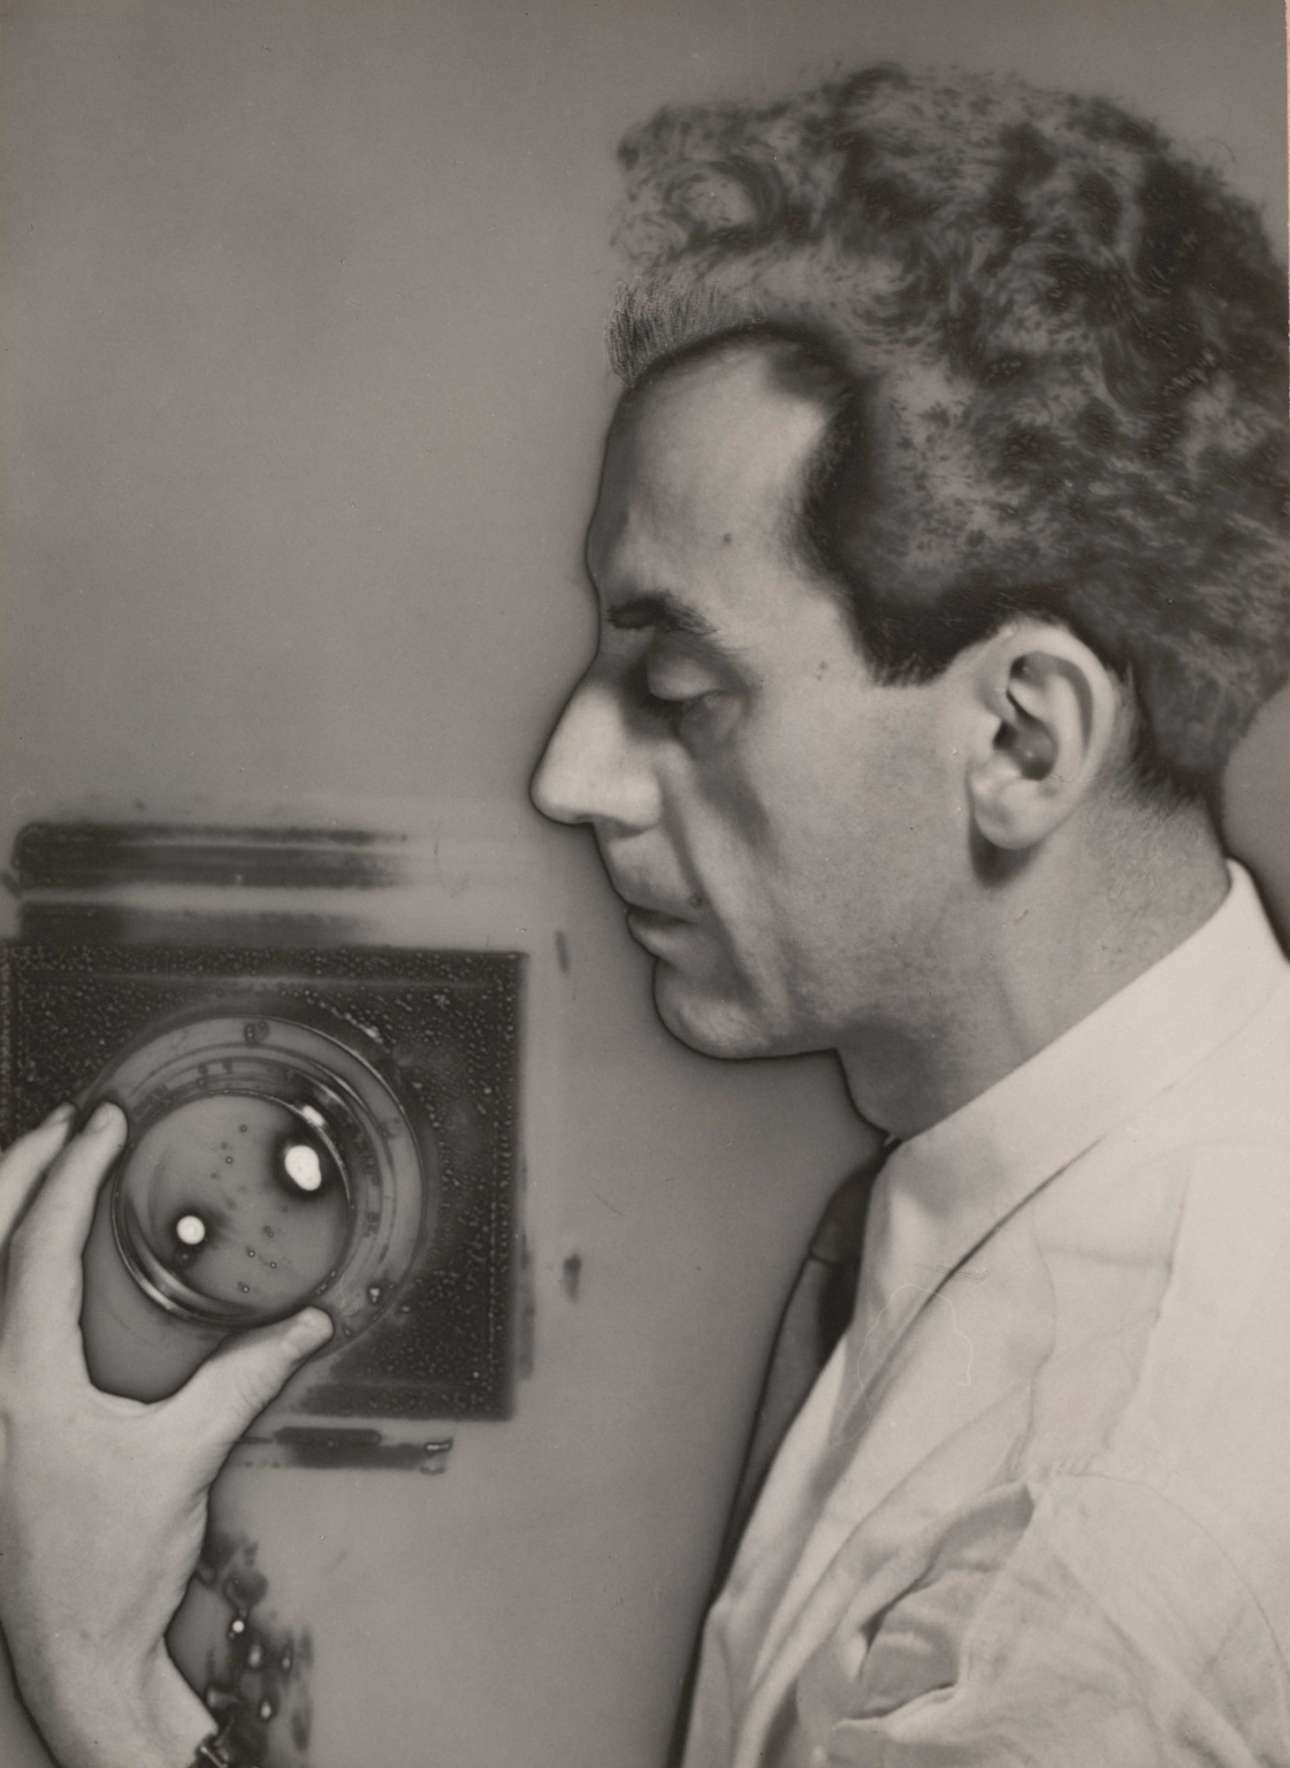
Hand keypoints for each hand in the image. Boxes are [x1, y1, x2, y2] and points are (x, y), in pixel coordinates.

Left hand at [0, 1102, 332, 1767]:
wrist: (72, 1649)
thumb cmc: (109, 1568)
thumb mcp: (184, 1460)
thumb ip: (244, 1381)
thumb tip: (303, 1327)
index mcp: (21, 1383)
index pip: (34, 1249)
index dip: (70, 1174)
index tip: (104, 1123)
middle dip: (21, 1167)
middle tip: (71, 1122)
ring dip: (9, 1209)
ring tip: (51, 1165)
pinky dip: (11, 1261)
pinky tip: (44, 1254)